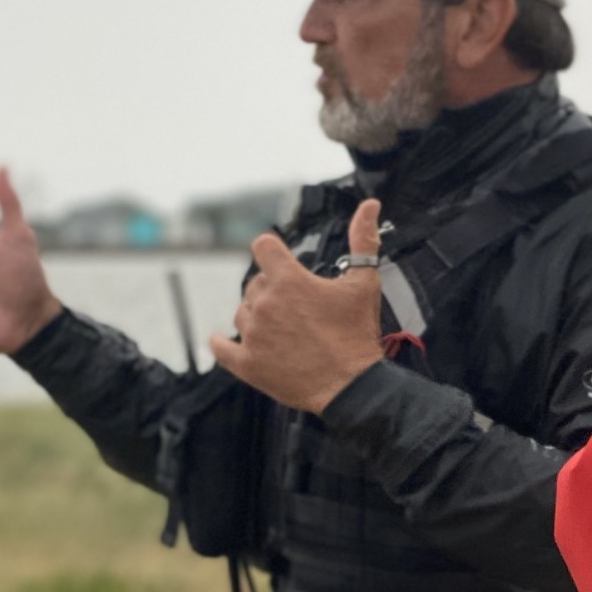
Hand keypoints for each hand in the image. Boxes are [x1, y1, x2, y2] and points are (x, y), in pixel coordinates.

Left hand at [210, 200, 385, 414]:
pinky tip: (227, 341)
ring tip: (283, 333)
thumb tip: (370, 205)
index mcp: (288, 279)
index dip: (273, 253)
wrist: (353, 387)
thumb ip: (363, 240)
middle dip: (272, 293)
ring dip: (257, 318)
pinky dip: (222, 343)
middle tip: (296, 311)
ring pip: (242, 313)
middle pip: (254, 284)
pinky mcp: (247, 364)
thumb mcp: (365, 284)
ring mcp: (253, 334)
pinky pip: (220, 347)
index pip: (262, 246)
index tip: (280, 262)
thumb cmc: (358, 334)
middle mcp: (264, 303)